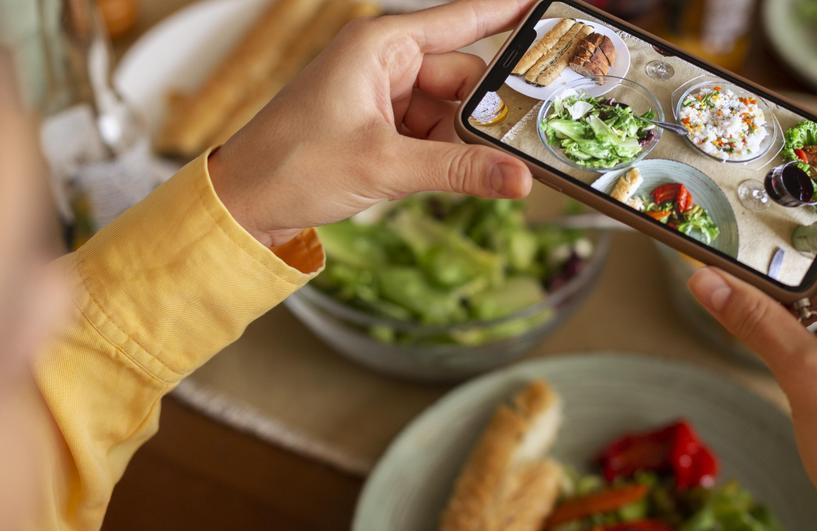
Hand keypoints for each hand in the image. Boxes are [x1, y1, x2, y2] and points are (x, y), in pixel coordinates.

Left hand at [208, 0, 534, 247]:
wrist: (244, 202)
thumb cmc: (293, 164)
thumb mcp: (385, 166)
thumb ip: (459, 171)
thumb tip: (519, 178)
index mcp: (382, 46)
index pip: (463, 19)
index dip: (509, 13)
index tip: (551, 9)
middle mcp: (386, 63)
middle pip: (465, 76)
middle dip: (492, 111)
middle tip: (531, 140)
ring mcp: (385, 96)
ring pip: (453, 111)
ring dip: (468, 142)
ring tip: (494, 169)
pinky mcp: (383, 127)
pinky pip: (434, 134)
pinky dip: (448, 155)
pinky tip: (460, 176)